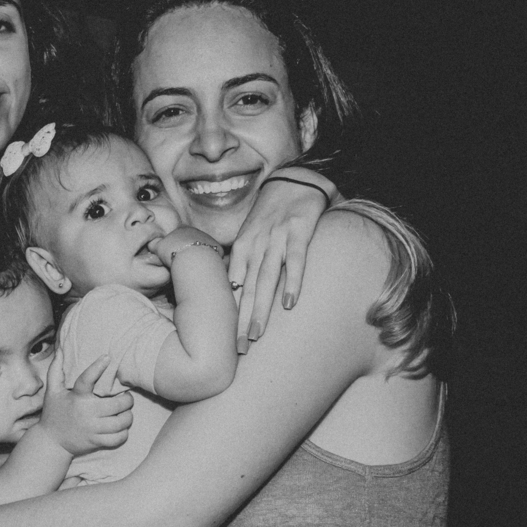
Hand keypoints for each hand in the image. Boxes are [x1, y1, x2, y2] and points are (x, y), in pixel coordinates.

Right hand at [38, 351, 132, 454]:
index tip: (107, 357)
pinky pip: (118, 438)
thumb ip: (55, 371)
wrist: (51, 443)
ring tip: (126, 412)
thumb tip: (59, 350)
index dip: (97, 367)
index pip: (86, 379)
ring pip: (121, 422)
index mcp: (76, 397)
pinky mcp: (96, 442)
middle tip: (127, 398)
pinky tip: (121, 427)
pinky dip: (123, 433)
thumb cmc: (53, 413)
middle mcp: (86, 412)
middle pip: (116, 404)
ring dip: (128, 416)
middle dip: (127, 400)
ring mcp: (92, 429)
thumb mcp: (52, 392)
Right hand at [153, 225, 222, 268]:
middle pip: (192, 240)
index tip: (172, 253)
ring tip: (192, 266)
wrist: (193, 259)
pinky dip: (208, 260)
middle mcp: (197, 232)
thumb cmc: (173, 252)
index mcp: (182, 229)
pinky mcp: (218, 249)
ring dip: (198, 254)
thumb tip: (152, 244)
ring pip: (203, 247)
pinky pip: (213, 255)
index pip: (178, 234)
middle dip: (188, 248)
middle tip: (182, 261)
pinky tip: (203, 267)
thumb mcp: (158, 247)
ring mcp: (209, 240)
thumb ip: (155, 244)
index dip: (174, 244)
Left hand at [228, 166, 333, 346]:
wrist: (296, 178)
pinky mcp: (299, 230)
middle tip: (237, 349)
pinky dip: (293, 280)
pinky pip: (296, 259)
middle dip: (239, 321)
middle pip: (246, 289)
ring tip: (256, 334)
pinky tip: (289, 303)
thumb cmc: (274, 214)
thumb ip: (248, 262)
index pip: (233, 287)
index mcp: (242, 247)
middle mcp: (255, 244)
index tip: (226, 343)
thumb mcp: (254, 236)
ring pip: (266, 278)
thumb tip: (239, 295)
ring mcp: (276, 237)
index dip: (229, 316)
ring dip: (260, 308)